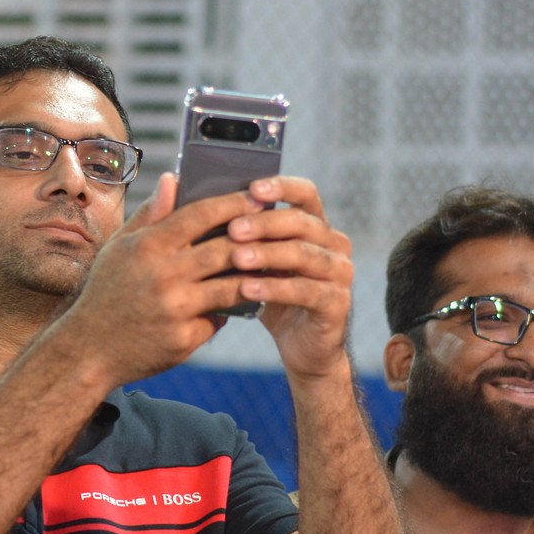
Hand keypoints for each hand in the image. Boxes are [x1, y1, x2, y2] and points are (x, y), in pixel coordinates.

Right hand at [52, 172, 275, 386]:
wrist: (89, 350)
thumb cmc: (106, 291)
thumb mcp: (119, 248)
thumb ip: (151, 214)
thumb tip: (172, 178)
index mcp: (147, 247)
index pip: (200, 215)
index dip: (233, 203)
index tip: (258, 195)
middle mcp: (163, 276)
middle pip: (224, 249)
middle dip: (256, 237)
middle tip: (278, 227)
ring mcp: (175, 309)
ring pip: (232, 286)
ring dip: (254, 275)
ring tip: (271, 264)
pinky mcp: (184, 338)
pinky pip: (219, 318)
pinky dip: (232, 309)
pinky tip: (245, 300)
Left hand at [225, 176, 353, 379]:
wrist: (299, 346)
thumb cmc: (269, 294)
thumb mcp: (252, 261)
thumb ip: (234, 233)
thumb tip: (193, 199)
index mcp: (315, 225)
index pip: (306, 193)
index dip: (282, 187)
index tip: (252, 188)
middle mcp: (334, 243)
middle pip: (302, 222)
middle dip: (265, 224)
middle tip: (233, 229)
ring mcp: (340, 272)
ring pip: (304, 254)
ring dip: (268, 254)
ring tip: (237, 258)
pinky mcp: (337, 302)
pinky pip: (306, 290)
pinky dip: (275, 288)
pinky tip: (247, 289)